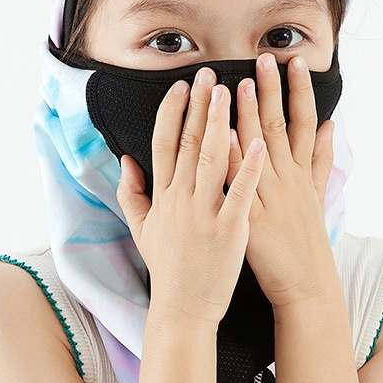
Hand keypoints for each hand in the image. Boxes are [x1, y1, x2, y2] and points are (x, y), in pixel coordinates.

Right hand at [116, 67, 266, 326]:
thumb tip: (126, 160)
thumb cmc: (168, 268)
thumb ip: (131, 193)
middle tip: (208, 73)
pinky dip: (246, 166)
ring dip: (219, 122)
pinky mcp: (229, 230)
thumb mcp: (142, 230)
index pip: (163, 144)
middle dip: (198, 105)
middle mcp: (180, 200)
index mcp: (163, 197)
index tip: (181, 86)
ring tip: (229, 91)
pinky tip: (257, 141)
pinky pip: (239, 192)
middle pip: (187, 142)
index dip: (171, 112)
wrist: (183, 309)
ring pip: (210, 159)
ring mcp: (204, 214)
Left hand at [226, 52, 336, 308]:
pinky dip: (234, 161)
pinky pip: (240, 186)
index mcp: (303, 174)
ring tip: (240, 84)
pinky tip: (223, 138)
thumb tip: (333, 125)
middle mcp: (289, 181)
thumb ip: (324, 159)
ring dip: (249, 116)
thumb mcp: (320, 197)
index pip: (303, 123)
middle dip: (273, 91)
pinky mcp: (254, 219)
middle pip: (281, 128)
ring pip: (260, 151)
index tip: (294, 61)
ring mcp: (271, 199)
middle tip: (266, 58)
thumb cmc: (307, 244)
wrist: (306, 286)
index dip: (299, 91)